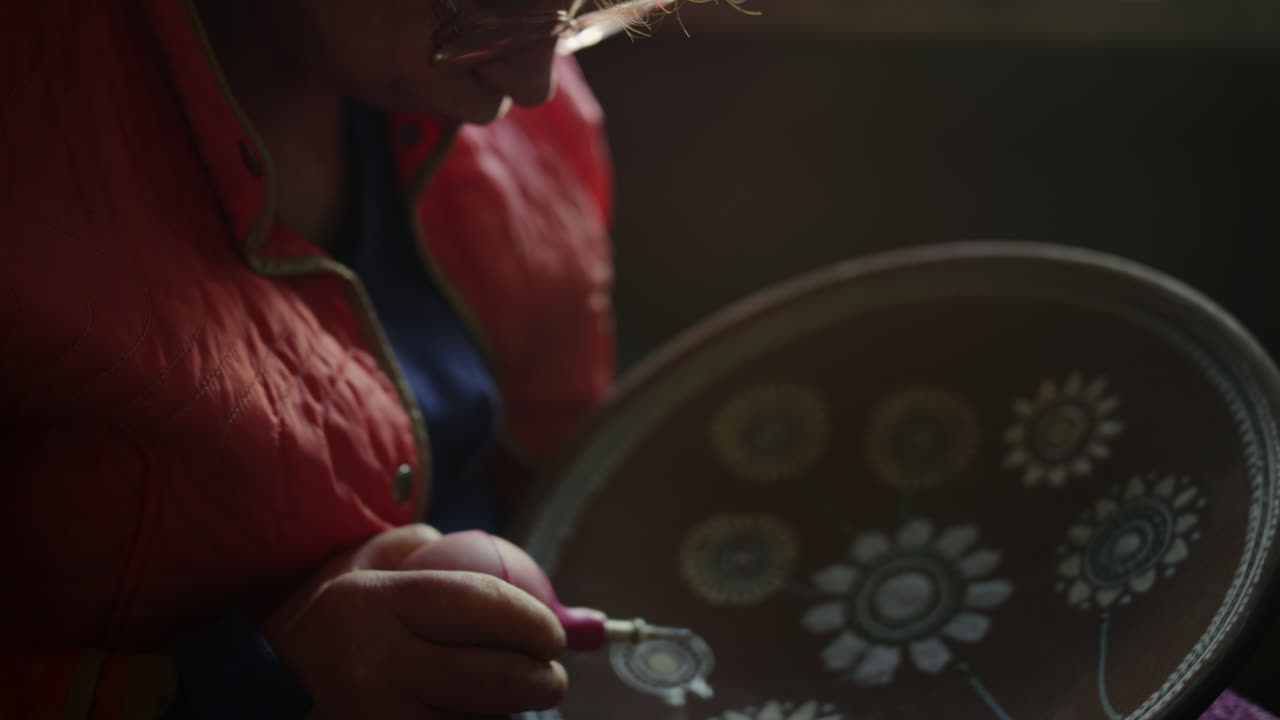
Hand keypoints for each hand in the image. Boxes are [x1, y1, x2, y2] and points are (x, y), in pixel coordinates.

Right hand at [263, 524, 567, 718]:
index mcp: (374, 603)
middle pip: (491, 677)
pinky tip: (483, 718)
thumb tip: (534, 584)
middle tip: (551, 677)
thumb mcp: (374, 563)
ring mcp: (375, 718)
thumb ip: (444, 554)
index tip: (555, 632)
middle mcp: (372, 664)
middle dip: (540, 681)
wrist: (264, 683)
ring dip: (511, 715)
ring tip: (519, 700)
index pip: (479, 605)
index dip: (531, 620)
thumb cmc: (342, 616)